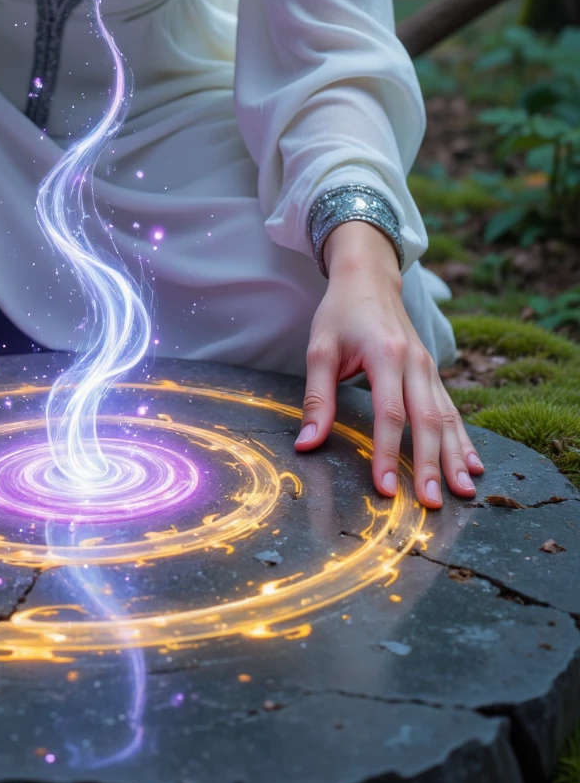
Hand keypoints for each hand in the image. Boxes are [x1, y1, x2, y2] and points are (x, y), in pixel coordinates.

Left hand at [294, 221, 483, 508]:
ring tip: (464, 493)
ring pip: (448, 418)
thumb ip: (317, 397)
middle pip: (427, 421)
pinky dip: (464, 440)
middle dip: (430, 465)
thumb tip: (307, 444)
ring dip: (456, 457)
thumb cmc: (341, 313)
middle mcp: (415, 363)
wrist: (370, 278)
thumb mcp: (320, 348)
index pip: (390, 413)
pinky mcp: (434, 374)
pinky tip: (474, 466)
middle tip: (433, 504)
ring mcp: (430, 368)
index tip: (386, 490)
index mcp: (386, 354)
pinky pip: (453, 410)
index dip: (386, 453)